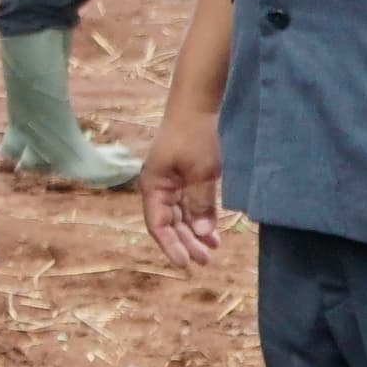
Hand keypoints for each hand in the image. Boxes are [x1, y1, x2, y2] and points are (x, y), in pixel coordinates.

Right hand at [141, 104, 226, 267]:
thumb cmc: (196, 134)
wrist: (200, 102)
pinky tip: (213, 229)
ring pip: (181, 214)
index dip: (170, 246)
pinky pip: (190, 202)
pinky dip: (201, 216)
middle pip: (169, 222)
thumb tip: (201, 232)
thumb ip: (200, 202)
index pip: (158, 224)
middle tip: (205, 261)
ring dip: (194, 232)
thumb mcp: (201, 171)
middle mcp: (159, 186)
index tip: (185, 264)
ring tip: (212, 249)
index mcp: (154, 185)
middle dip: (185, 242)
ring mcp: (172, 180)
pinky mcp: (186, 174)